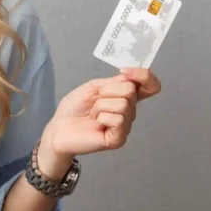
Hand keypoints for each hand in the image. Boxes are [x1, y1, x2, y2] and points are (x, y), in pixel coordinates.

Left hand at [43, 67, 162, 158]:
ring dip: (101, 105)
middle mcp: (129, 112)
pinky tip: (96, 124)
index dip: (143, 75)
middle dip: (106, 91)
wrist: (59, 127)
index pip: (151, 86)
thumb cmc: (74, 107)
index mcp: (125, 98)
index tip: (124, 72)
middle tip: (94, 102)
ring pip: (123, 104)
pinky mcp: (118, 139)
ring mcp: (125, 126)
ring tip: (93, 115)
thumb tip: (132, 78)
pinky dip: (102, 117)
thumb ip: (115, 82)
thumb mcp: (94, 87)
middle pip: (131, 90)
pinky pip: (118, 119)